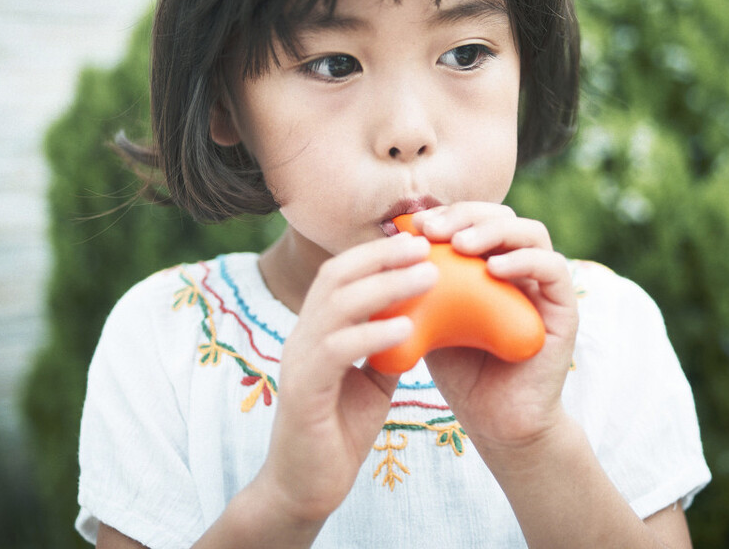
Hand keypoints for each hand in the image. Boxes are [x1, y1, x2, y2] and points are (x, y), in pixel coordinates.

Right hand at [251, 231, 437, 525]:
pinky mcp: (304, 393)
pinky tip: (407, 328)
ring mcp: (299, 363)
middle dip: (382, 256)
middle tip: (425, 245)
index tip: (419, 240)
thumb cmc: (339, 431)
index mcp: (317, 330)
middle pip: (337, 276)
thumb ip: (389, 346)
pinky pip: (337, 352)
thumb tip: (425, 316)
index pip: (341, 273)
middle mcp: (302, 337)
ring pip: (338, 306)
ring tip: (429, 277)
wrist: (305, 489)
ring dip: (386, 287)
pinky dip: (373, 334)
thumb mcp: (372, 380)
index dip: (377, 252)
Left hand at [413, 203, 577, 454]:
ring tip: (462, 244)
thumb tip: (383, 247)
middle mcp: (520, 266)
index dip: (445, 213)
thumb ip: (419, 286)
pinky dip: (525, 261)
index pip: (472, 219)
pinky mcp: (564, 308)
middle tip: (434, 230)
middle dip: (465, 214)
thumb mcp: (431, 319)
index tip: (413, 226)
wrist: (495, 421)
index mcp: (489, 262)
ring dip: (494, 230)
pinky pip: (553, 269)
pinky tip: (494, 269)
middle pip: (501, 216)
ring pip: (531, 232)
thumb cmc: (460, 370)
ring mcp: (544, 285)